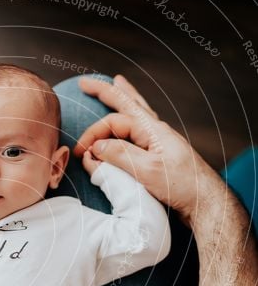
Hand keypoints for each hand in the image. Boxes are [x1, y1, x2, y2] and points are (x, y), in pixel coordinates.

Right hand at [73, 74, 216, 224]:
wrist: (205, 202)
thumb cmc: (181, 186)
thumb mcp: (147, 170)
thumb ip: (120, 155)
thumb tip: (96, 147)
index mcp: (152, 130)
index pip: (113, 122)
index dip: (93, 134)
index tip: (80, 153)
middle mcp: (156, 131)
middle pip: (127, 103)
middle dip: (106, 92)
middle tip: (85, 84)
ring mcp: (160, 141)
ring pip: (137, 112)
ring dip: (123, 98)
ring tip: (117, 83)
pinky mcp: (161, 155)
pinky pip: (141, 129)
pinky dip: (132, 119)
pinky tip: (134, 118)